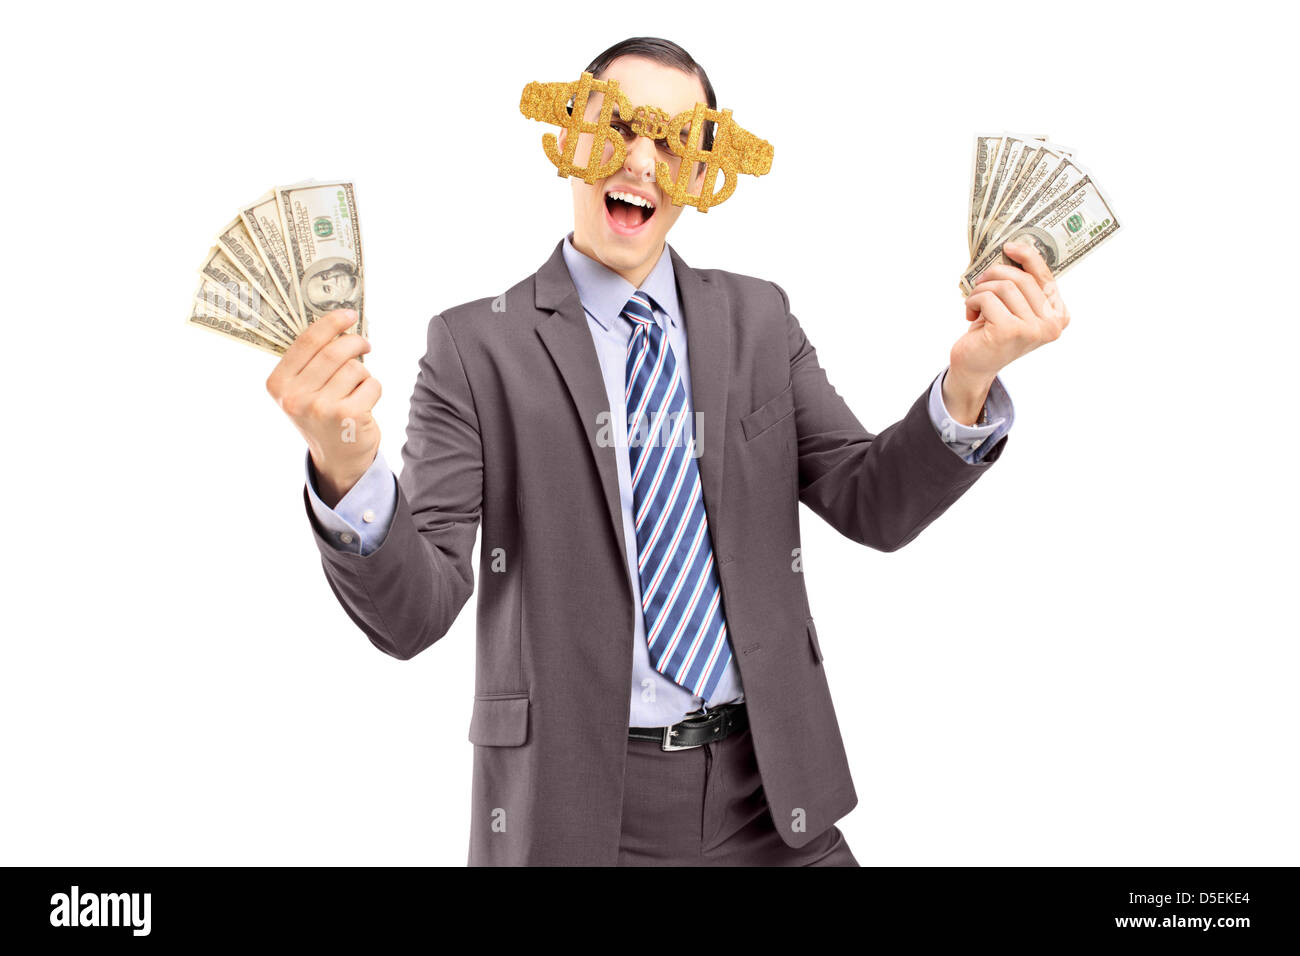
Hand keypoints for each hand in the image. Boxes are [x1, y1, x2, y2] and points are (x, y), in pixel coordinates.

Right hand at [265, 309, 381, 506]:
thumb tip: (338, 321)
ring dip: (363, 375)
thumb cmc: (322, 415)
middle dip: (356, 343)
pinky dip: (373, 390)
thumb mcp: (303, 390)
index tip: (349, 314)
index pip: (306, 342)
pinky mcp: (347, 416)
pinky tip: (364, 404)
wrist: (337, 458)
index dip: (331, 323)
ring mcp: (320, 408)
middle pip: (335, 351)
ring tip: (356, 390)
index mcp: (278, 384)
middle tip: (366, 344)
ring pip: (356, 368)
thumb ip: (311, 360)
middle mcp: (295, 397)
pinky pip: (371, 384)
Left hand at [948, 241, 1070, 417]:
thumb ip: (1023, 286)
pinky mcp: (1012, 331)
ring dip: (981, 290)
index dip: (1028, 257)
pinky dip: (973, 301)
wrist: (974, 366)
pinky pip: (988, 298)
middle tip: (979, 283)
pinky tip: (970, 315)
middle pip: (1022, 278)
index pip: (1046, 277)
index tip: (1009, 246)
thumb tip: (1014, 249)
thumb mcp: (1012, 306)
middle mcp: (1052, 324)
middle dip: (994, 275)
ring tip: (974, 303)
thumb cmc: (993, 331)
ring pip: (1004, 286)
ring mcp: (1034, 329)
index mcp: (1059, 315)